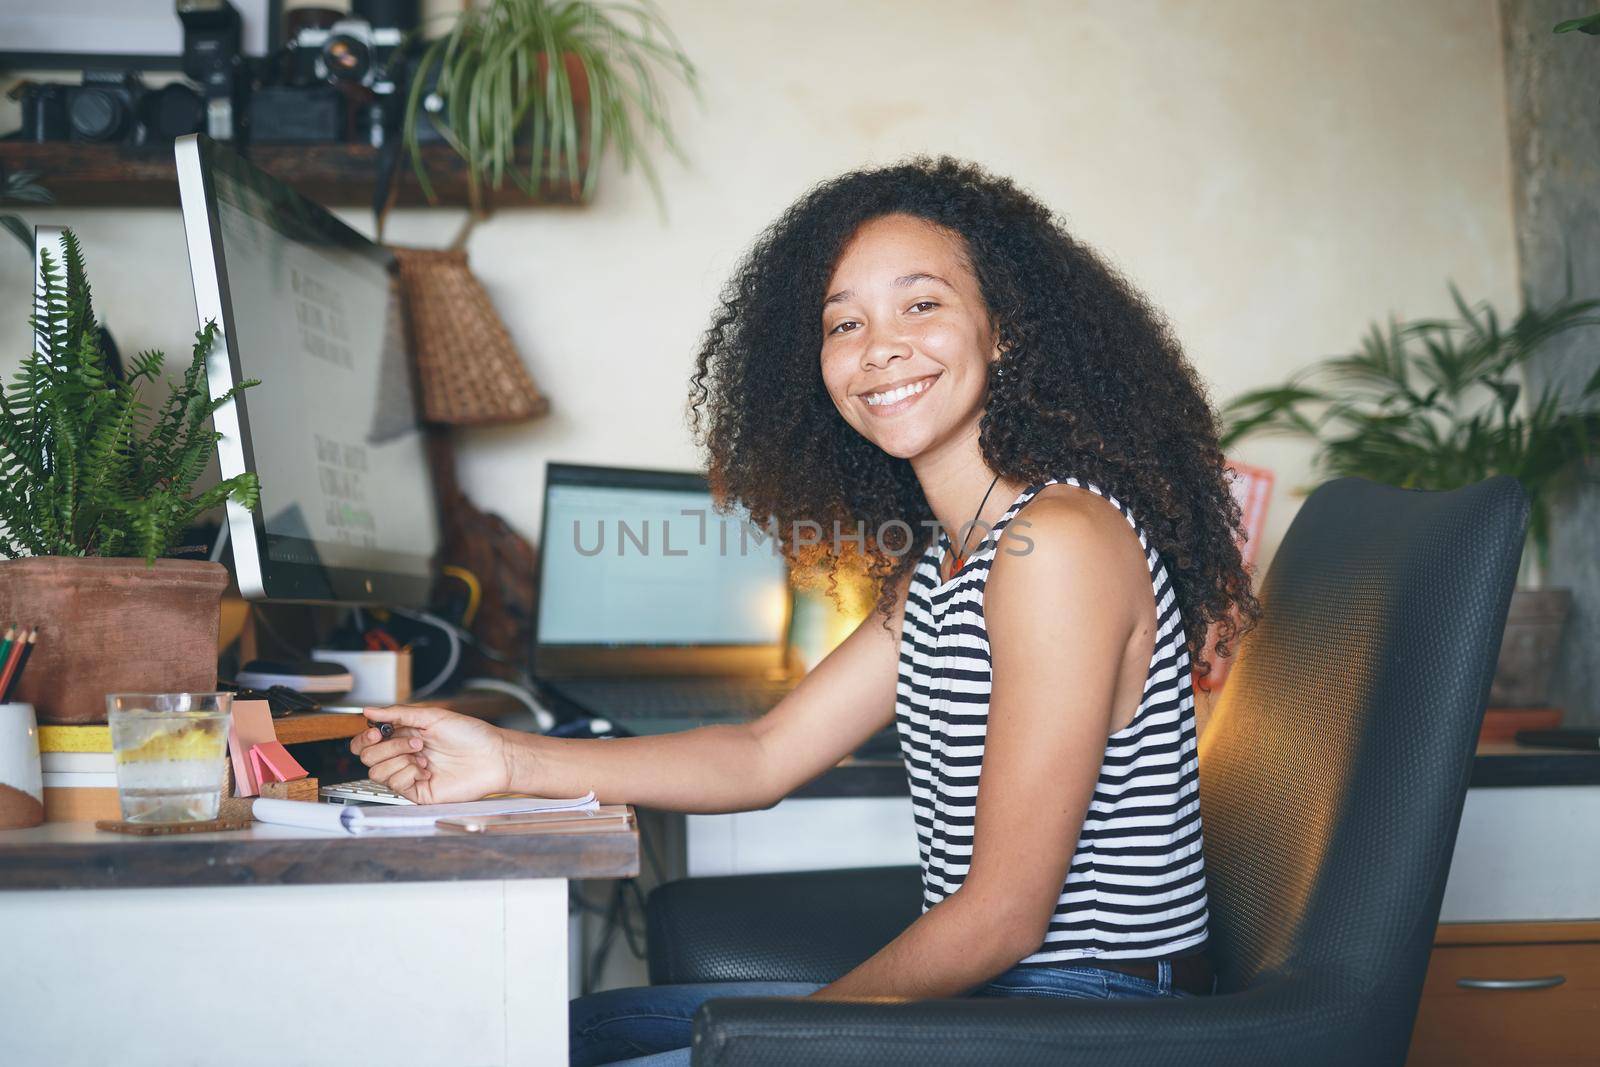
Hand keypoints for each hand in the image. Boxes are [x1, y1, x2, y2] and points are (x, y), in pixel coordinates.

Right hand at [350, 705, 511, 803]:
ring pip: (376, 773)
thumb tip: (368, 711)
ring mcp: (409, 775)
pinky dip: (409, 774)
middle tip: (416, 743)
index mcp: (404, 736)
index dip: (365, 737)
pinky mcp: (416, 792)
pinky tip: (428, 771)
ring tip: (425, 756)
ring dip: (400, 759)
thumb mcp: (432, 716)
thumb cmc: (470, 735)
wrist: (492, 757)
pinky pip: (395, 784)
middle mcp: (403, 756)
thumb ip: (398, 714)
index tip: (376, 732)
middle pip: (367, 757)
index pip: (368, 741)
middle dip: (389, 747)